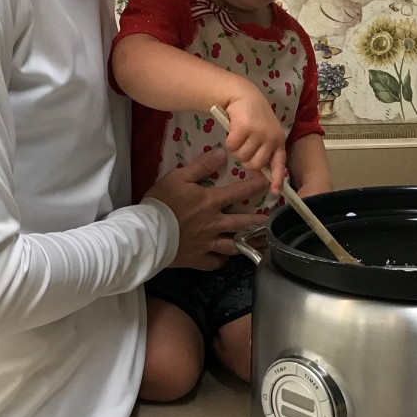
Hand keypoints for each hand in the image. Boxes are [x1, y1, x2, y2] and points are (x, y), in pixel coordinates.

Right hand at [145, 148, 266, 270]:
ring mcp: (207, 244)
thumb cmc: (161, 202)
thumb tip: (223, 153)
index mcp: (211, 202)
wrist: (147, 233)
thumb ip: (201, 165)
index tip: (268, 183)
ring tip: (257, 243)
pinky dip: (221, 261)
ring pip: (233, 246)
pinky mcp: (197, 259)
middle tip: (269, 221)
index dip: (255, 186)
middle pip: (242, 223)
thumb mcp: (179, 177)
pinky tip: (225, 259)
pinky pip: (214, 263)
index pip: (239, 192)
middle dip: (258, 221)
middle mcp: (214, 224)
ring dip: (246, 243)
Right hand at [223, 87, 286, 193]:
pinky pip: (231, 146)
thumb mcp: (264, 133)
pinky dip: (229, 140)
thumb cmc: (253, 115)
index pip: (279, 163)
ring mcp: (258, 133)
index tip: (274, 191)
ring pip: (241, 157)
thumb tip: (259, 173)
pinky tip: (233, 129)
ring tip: (239, 134)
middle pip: (254, 165)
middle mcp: (271, 138)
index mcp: (278, 140)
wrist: (243, 94)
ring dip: (236, 149)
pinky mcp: (245, 128)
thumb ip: (263, 150)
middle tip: (243, 146)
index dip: (277, 179)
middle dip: (245, 159)